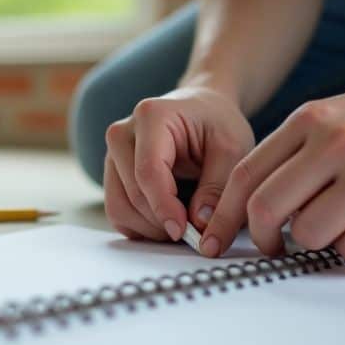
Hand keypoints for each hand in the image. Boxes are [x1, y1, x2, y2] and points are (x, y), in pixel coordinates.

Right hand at [103, 85, 256, 240]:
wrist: (202, 111)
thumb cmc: (217, 124)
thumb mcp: (233, 149)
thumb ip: (218, 187)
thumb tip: (199, 223)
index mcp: (151, 117)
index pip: (148, 172)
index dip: (164, 208)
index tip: (185, 232)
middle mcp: (122, 134)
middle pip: (133, 195)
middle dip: (163, 222)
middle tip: (195, 233)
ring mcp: (112, 156)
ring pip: (119, 208)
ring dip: (151, 228)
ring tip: (185, 225)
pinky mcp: (112, 175)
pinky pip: (118, 212)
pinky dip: (142, 226)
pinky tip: (168, 220)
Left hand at [201, 67, 344, 260]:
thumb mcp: (332, 116)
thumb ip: (290, 153)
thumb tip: (245, 208)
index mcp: (311, 120)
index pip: (245, 177)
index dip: (225, 217)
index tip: (217, 239)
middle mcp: (338, 146)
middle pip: (267, 210)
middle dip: (264, 237)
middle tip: (276, 244)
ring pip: (309, 236)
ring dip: (316, 240)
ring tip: (338, 222)